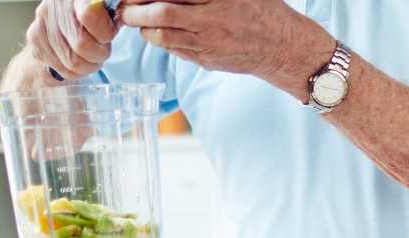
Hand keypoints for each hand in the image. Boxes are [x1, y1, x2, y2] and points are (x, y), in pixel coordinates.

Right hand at [26, 0, 117, 79]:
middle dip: (99, 54)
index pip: (90, 15)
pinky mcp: (35, 41)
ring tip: (90, 57)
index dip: (105, 32)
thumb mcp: (106, 11)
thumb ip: (113, 14)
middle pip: (82, 45)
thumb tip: (122, 18)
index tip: (108, 35)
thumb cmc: (90, 18)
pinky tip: (76, 60)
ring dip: (89, 66)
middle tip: (101, 51)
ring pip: (73, 62)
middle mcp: (54, 7)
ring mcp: (41, 24)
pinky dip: (76, 72)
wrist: (57, 23)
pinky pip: (62, 69)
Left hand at [121, 0, 333, 98]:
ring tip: (137, 21)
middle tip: (125, 8)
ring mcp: (208, 42)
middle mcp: (211, 18)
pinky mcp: (207, 60)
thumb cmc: (261, 10)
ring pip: (163, 36)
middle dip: (136, 10)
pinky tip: (157, 34)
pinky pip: (175, 50)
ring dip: (144, 28)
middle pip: (162, 13)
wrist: (283, 47)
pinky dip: (161, 41)